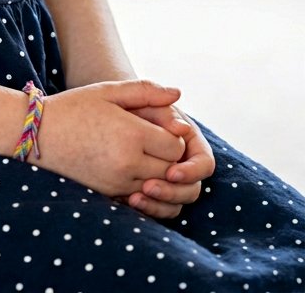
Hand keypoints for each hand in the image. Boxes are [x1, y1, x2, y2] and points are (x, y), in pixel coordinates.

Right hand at [35, 80, 185, 199]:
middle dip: (169, 157)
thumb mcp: (109, 91)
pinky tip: (129, 168)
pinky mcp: (109, 195)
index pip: (176, 146)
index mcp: (131, 134)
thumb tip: (177, 95)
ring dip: (157, 173)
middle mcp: (128, 163)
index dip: (173, 136)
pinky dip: (143, 187)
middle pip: (171, 169)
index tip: (158, 126)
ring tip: (141, 153)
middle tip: (153, 140)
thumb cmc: (75, 107)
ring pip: (158, 186)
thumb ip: (146, 91)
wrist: (38, 135)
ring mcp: (118, 183)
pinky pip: (140, 198)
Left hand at [124, 104, 214, 219]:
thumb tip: (183, 127)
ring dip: (159, 203)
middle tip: (147, 186)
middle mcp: (183, 163)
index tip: (171, 172)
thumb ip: (160, 104)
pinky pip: (160, 209)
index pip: (204, 163)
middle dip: (173, 191)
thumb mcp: (139, 99)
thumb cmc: (126, 103)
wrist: (103, 115)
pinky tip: (130, 201)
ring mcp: (170, 181)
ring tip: (135, 197)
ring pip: (177, 203)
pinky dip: (149, 209)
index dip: (192, 171)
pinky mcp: (155, 193)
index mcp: (189, 141)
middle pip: (193, 189)